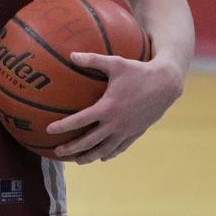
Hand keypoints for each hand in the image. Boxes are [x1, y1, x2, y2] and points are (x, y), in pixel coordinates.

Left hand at [47, 51, 183, 163]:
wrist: (166, 85)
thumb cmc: (138, 71)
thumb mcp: (115, 63)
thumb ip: (92, 60)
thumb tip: (71, 54)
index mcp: (107, 108)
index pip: (80, 120)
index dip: (63, 126)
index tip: (49, 130)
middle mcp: (116, 123)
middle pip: (90, 141)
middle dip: (72, 148)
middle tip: (57, 152)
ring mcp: (127, 130)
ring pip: (105, 149)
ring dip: (90, 156)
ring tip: (77, 161)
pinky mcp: (136, 132)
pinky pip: (121, 147)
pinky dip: (109, 153)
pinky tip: (102, 157)